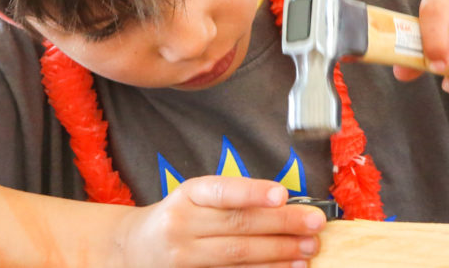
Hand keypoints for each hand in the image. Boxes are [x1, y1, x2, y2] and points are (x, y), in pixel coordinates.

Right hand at [118, 175, 325, 266]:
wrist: (134, 248)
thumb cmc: (177, 216)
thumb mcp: (194, 197)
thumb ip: (231, 198)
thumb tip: (284, 203)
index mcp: (187, 195)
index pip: (221, 191)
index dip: (251, 192)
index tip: (282, 194)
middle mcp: (182, 225)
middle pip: (237, 225)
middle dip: (281, 224)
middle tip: (314, 223)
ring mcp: (184, 257)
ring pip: (238, 255)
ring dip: (279, 253)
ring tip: (308, 248)